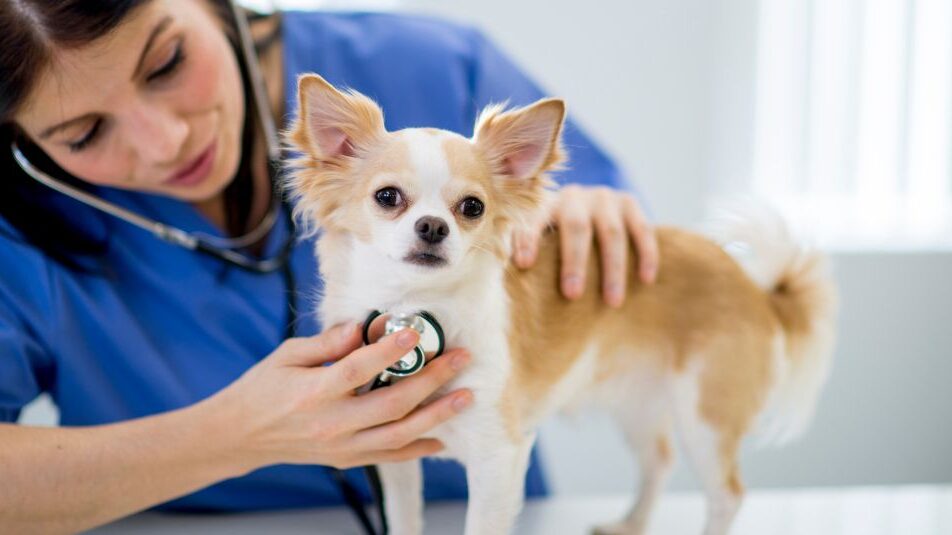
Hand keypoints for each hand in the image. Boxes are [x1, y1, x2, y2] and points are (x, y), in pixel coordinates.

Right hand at [212, 322, 472, 470]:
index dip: (390, 350)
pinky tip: (443, 436)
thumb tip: (363, 326)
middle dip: (432, 380)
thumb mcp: (287, 354)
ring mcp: (342, 446)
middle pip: (392, 403)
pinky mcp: (347, 459)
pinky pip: (390, 456)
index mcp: (314, 391)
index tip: (417, 332)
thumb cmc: (264, 388)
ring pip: (399, 434)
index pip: (359, 369)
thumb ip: (327, 342)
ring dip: (437, 415)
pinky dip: (418, 448)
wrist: (240, 435)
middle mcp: (332, 423)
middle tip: (460, 359)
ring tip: (465, 397)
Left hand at [512, 185, 658, 306]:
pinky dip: (646, 254)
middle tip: (572, 295)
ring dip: (612, 269)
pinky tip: (645, 279)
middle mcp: (575, 196)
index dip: (529, 239)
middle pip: (576, 227)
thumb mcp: (541, 243)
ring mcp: (605, 197)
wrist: (592, 213)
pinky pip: (642, 229)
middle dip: (574, 262)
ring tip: (612, 302)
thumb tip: (508, 284)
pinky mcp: (630, 203)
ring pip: (612, 233)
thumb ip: (528, 254)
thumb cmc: (557, 242)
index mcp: (546, 204)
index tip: (524, 265)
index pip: (535, 219)